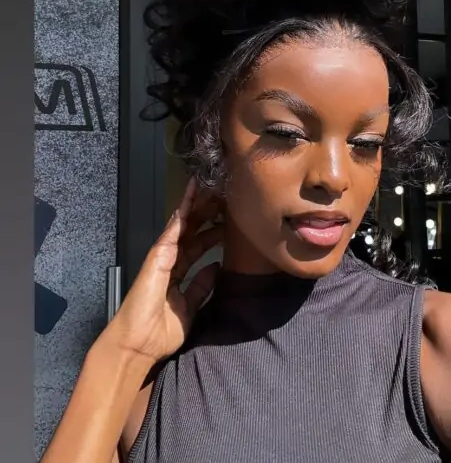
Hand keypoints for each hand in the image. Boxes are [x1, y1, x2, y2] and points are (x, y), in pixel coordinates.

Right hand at [104, 178, 222, 364]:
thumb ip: (201, 286)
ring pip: (182, 225)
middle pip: (192, 231)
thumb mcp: (190, 307)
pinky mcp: (157, 257)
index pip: (197, 245)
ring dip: (196, 206)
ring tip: (211, 189)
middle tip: (225, 198)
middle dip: (208, 214)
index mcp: (178, 273)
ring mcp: (163, 257)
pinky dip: (180, 214)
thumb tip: (216, 267)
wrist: (138, 345)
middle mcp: (171, 261)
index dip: (212, 232)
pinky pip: (171, 231)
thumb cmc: (160, 332)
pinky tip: (190, 198)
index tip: (229, 221)